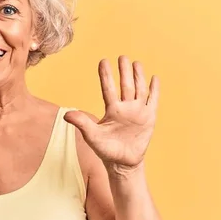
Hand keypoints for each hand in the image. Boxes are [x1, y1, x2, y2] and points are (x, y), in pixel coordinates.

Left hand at [64, 56, 158, 171]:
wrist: (123, 163)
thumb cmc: (106, 149)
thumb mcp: (92, 136)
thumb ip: (82, 123)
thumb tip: (65, 114)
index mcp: (111, 109)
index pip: (108, 89)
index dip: (106, 76)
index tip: (103, 61)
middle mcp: (125, 107)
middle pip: (125, 85)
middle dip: (124, 71)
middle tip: (122, 56)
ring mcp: (137, 111)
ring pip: (139, 90)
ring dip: (138, 77)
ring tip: (136, 63)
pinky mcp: (149, 118)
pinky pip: (152, 101)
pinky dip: (154, 90)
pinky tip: (154, 78)